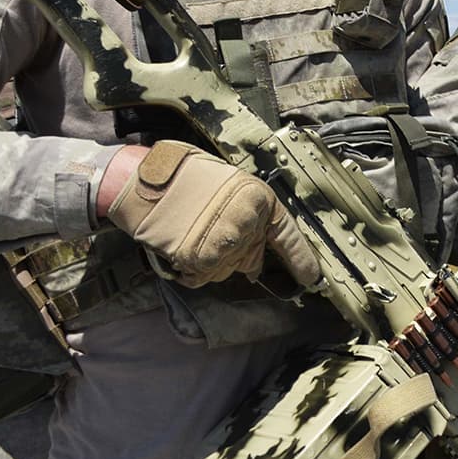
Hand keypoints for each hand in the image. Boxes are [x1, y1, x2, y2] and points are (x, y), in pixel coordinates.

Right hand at [106, 140, 320, 287]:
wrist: (144, 179)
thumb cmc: (185, 181)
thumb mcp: (230, 192)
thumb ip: (249, 224)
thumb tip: (258, 265)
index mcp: (260, 199)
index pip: (288, 235)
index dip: (302, 259)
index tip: (314, 279)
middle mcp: (248, 222)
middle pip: (248, 258)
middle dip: (231, 253)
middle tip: (206, 229)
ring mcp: (226, 241)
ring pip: (224, 270)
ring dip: (208, 260)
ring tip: (189, 231)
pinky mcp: (202, 257)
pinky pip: (201, 276)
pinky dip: (189, 268)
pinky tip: (179, 244)